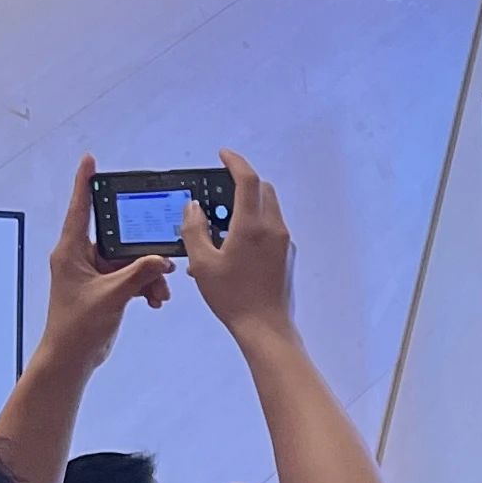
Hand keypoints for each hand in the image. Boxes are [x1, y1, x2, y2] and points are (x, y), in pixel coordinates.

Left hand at [40, 155, 171, 359]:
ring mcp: (93, 273)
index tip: (89, 160)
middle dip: (143, 251)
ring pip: (129, 260)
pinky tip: (155, 298)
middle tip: (163, 255)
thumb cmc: (78, 326)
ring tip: (160, 290)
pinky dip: (145, 285)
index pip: (79, 209)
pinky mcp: (104, 288)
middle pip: (117, 239)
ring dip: (148, 274)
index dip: (84, 183)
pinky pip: (131, 276)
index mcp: (71, 251)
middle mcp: (80, 257)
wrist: (72, 357)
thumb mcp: (112, 295)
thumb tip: (163, 260)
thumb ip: (140, 273)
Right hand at [182, 151, 295, 338]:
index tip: (223, 154)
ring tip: (221, 225)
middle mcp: (274, 229)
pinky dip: (254, 224)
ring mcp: (285, 242)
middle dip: (243, 182)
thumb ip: (194, 230)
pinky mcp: (288, 255)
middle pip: (263, 190)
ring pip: (269, 209)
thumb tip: (193, 208)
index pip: (248, 180)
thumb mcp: (202, 263)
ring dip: (248, 205)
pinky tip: (232, 246)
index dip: (235, 162)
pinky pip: (271, 228)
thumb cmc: (234, 298)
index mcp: (253, 226)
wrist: (266, 327)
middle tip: (220, 189)